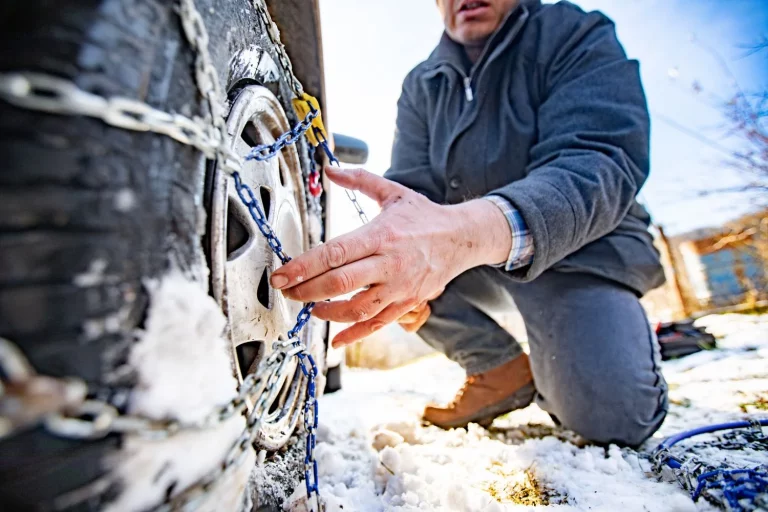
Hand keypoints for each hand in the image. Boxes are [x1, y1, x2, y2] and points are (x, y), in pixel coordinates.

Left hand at [270, 167, 511, 346]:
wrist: (462, 238)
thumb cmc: (424, 216)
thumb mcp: (394, 192)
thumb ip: (359, 179)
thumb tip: (329, 168)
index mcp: (381, 235)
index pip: (335, 253)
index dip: (304, 266)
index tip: (281, 274)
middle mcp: (389, 264)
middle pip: (340, 283)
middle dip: (307, 290)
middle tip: (285, 291)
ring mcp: (399, 287)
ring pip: (357, 309)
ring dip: (328, 312)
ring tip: (310, 307)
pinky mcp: (407, 303)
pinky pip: (378, 324)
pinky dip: (354, 334)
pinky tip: (336, 339)